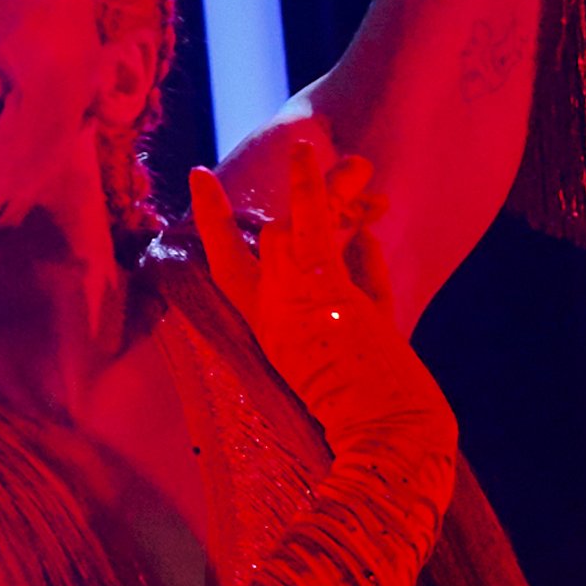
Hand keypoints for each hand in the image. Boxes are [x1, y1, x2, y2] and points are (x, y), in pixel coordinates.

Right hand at [176, 130, 455, 466]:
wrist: (385, 435)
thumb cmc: (371, 400)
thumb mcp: (359, 334)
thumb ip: (362, 280)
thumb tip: (364, 235)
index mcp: (270, 329)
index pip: (227, 264)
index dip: (214, 220)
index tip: (200, 177)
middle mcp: (274, 311)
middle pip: (271, 240)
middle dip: (297, 203)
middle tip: (318, 156)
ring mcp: (297, 301)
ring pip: (291, 230)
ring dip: (318, 191)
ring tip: (322, 150)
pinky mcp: (325, 293)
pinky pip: (315, 232)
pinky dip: (314, 194)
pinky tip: (315, 164)